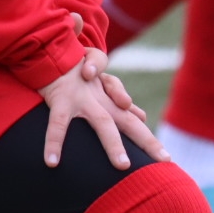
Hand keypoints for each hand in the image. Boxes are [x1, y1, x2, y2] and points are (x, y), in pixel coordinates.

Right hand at [37, 58, 167, 169]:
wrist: (48, 46)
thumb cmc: (72, 65)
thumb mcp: (98, 78)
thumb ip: (118, 96)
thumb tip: (142, 116)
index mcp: (107, 95)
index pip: (131, 115)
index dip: (146, 135)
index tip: (163, 156)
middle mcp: (100, 97)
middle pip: (128, 120)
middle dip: (147, 140)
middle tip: (165, 159)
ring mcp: (82, 98)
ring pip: (103, 123)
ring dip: (113, 144)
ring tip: (123, 165)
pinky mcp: (61, 99)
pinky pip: (57, 124)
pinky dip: (55, 143)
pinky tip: (52, 162)